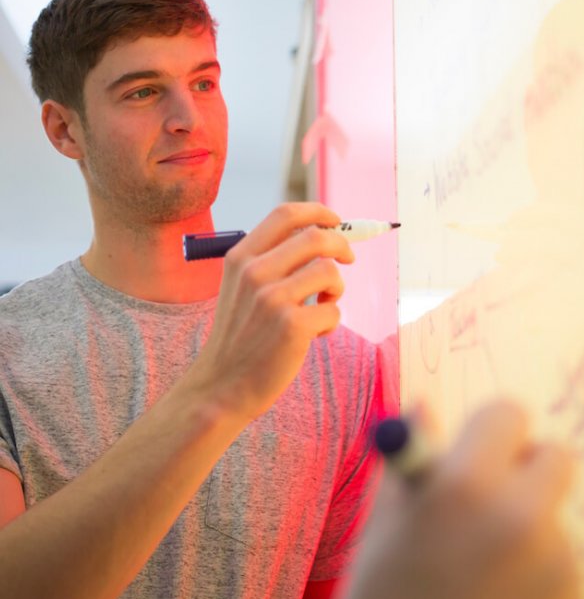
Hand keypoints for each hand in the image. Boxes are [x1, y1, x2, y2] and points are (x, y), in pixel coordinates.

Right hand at [190, 202, 353, 420]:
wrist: (221, 387)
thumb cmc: (240, 335)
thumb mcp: (241, 287)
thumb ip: (272, 260)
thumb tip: (322, 234)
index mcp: (242, 257)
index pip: (286, 213)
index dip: (318, 212)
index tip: (335, 221)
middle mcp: (255, 273)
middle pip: (317, 236)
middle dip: (342, 245)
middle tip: (347, 259)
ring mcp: (273, 299)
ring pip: (330, 272)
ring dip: (337, 288)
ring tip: (323, 304)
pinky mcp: (292, 326)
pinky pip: (333, 310)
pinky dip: (331, 321)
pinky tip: (314, 334)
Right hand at [338, 400, 581, 598]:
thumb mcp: (385, 526)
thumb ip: (413, 462)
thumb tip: (424, 406)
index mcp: (466, 487)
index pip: (508, 413)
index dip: (489, 429)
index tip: (476, 452)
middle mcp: (522, 518)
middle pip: (557, 456)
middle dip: (528, 468)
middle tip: (494, 498)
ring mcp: (557, 566)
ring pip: (555, 516)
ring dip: (529, 527)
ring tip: (483, 573)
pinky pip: (562, 564)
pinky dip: (539, 574)